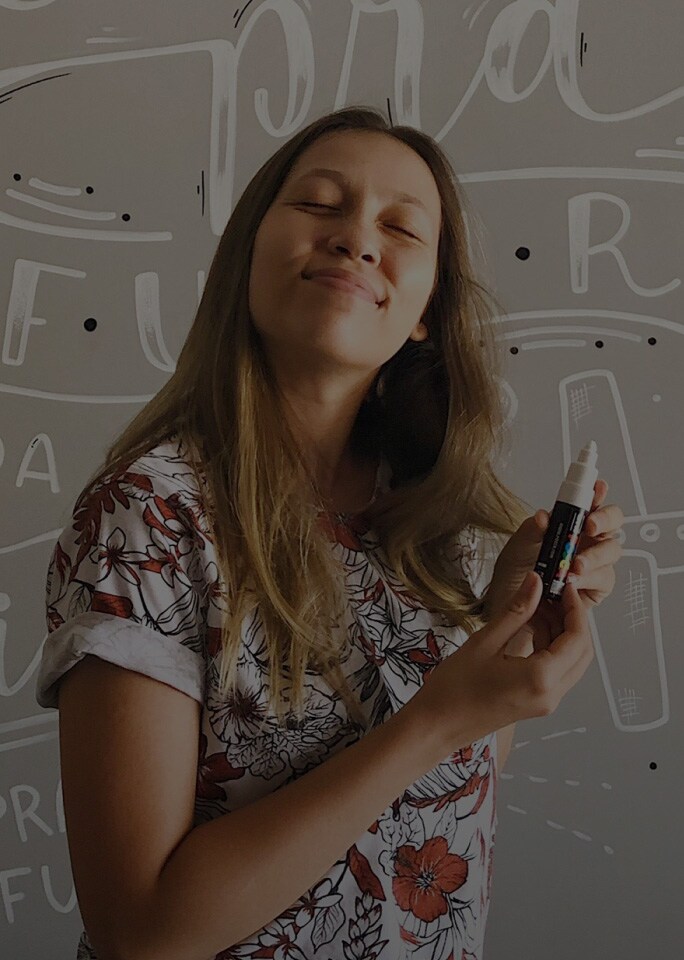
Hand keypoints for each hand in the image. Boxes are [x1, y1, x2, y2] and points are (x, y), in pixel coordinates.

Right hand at [408, 572, 592, 754]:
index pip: (577, 638)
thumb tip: (535, 582)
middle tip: (553, 594)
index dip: (575, 608)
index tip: (564, 586)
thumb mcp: (484, 642)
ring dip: (560, 632)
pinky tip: (529, 627)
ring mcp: (545, 702)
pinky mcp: (536, 703)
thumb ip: (516, 611)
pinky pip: (556, 671)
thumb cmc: (454, 689)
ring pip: (570, 661)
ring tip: (536, 606)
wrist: (436, 726)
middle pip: (581, 651)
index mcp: (541, 678)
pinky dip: (550, 647)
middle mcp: (551, 694)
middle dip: (572, 619)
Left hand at [486, 478, 624, 623]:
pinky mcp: (596, 587)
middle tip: (589, 526)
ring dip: (595, 555)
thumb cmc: (515, 573)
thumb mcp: (518, 546)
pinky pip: (604, 578)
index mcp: (570, 524)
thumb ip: (532, 529)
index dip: (598, 494)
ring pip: (612, 550)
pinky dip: (590, 578)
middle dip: (605, 520)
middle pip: (613, 523)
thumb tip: (543, 516)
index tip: (596, 490)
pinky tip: (573, 581)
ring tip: (574, 565)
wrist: (511, 606)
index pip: (591, 503)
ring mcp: (594, 563)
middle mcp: (587, 541)